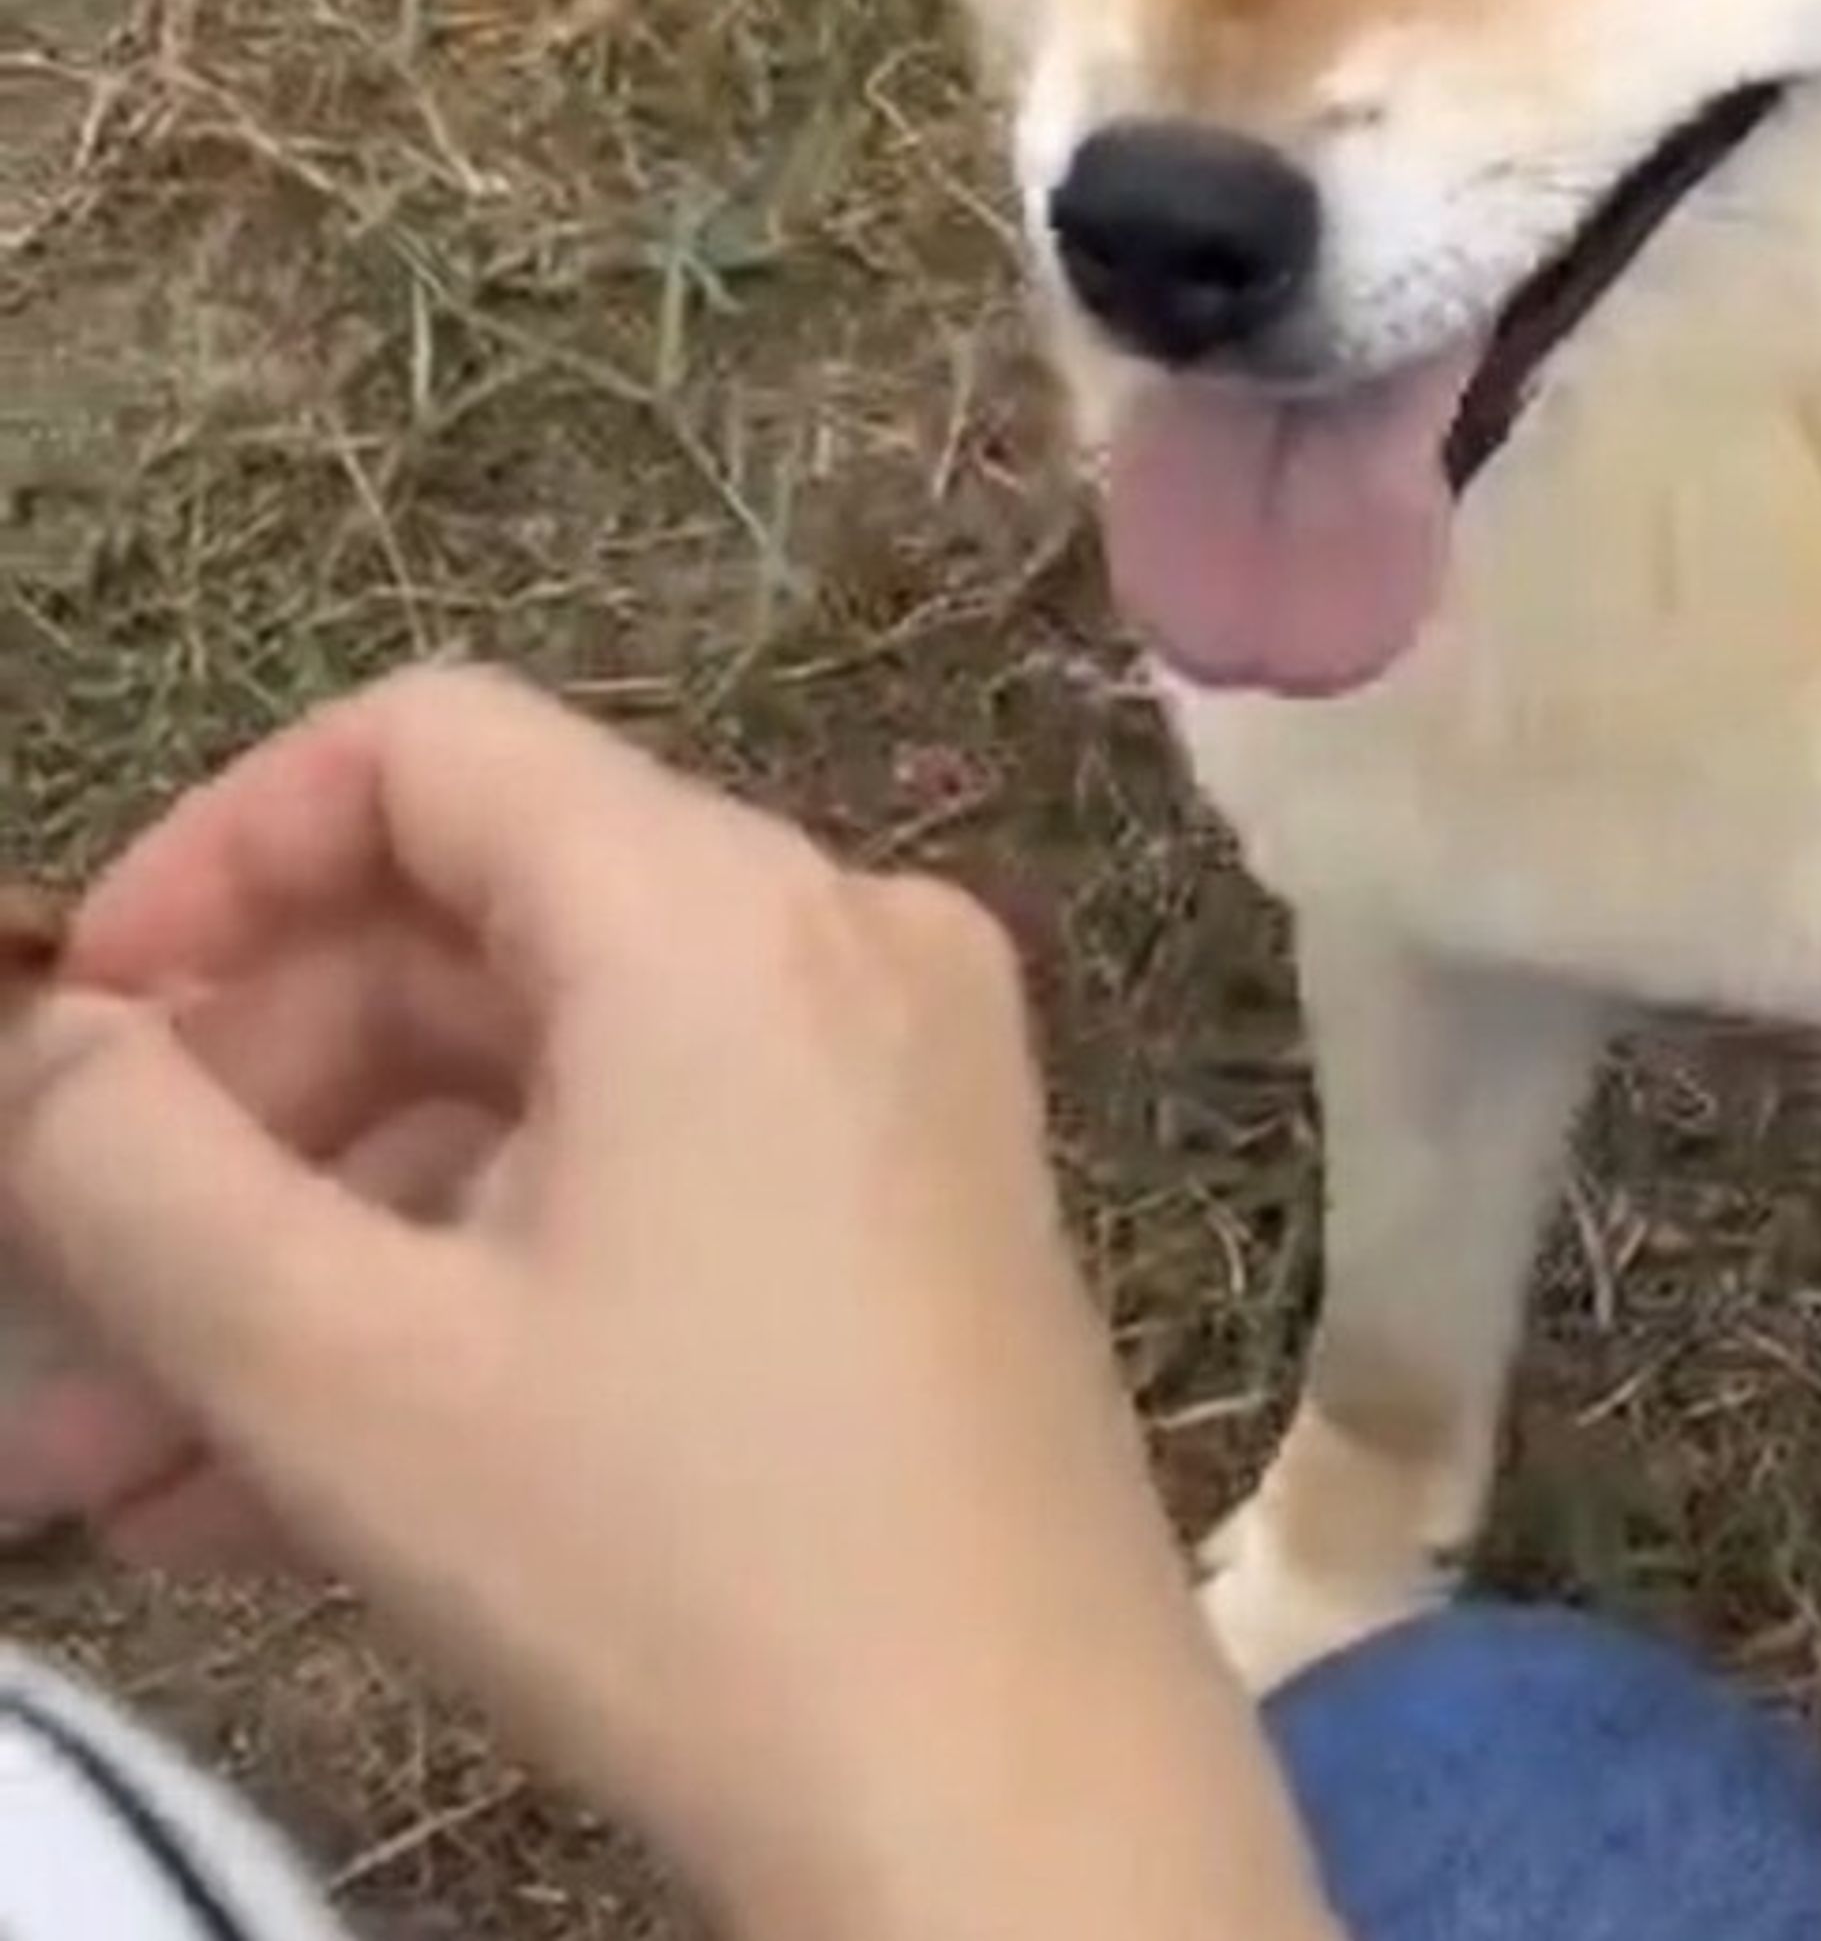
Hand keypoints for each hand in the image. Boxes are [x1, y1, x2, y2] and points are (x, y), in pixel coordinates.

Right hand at [0, 666, 1331, 1940]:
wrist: (1012, 1786)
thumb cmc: (677, 1559)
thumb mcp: (343, 1374)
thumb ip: (142, 1178)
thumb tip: (49, 1045)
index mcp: (720, 909)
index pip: (428, 747)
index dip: (219, 854)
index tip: (76, 1037)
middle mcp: (836, 935)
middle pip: (473, 926)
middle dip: (235, 1116)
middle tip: (58, 1312)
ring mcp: (901, 1069)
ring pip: (541, 1088)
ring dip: (320, 1245)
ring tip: (118, 1467)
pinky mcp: (920, 1200)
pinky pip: (650, 1173)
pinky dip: (471, 1282)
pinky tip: (288, 1485)